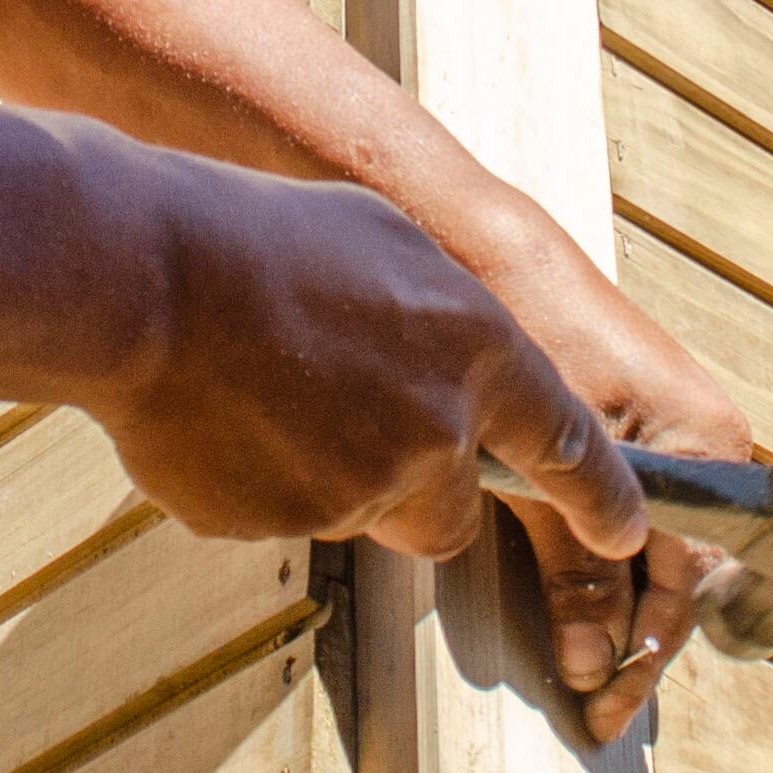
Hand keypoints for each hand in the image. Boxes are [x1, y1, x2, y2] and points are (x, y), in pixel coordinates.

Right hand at [88, 147, 647, 579]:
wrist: (146, 275)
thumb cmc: (261, 235)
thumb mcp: (386, 241)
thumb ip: (443, 322)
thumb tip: (448, 369)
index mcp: (476, 350)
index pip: (572, 448)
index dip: (606, 502)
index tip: (627, 538)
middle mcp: (434, 433)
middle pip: (452, 514)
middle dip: (415, 490)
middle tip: (347, 423)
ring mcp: (356, 490)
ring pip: (359, 514)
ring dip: (325, 474)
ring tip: (259, 385)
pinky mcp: (277, 527)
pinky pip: (277, 519)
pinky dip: (256, 482)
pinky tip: (216, 411)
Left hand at [447, 193, 753, 740]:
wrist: (485, 246)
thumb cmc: (529, 333)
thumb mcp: (550, 461)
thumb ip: (576, 560)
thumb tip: (594, 659)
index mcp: (709, 445)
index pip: (693, 585)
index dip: (646, 655)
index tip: (600, 710)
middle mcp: (705, 441)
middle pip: (682, 573)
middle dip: (637, 643)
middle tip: (591, 706)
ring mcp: (668, 431)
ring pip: (653, 547)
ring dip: (617, 608)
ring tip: (579, 667)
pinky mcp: (626, 424)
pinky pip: (629, 513)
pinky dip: (601, 563)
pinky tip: (568, 596)